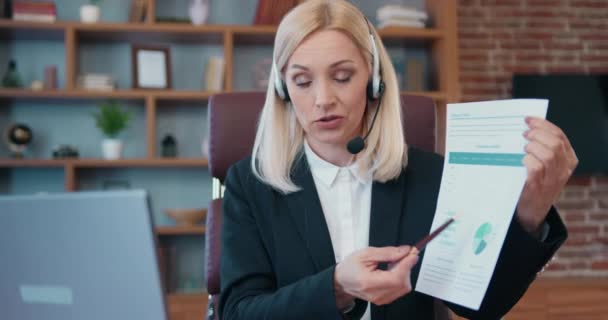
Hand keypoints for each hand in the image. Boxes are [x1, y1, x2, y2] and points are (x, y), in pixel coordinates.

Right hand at [334, 246, 418, 306]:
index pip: (396, 277)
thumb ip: (387, 252)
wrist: (342, 279)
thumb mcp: (366, 253)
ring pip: (404, 287)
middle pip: (403, 283)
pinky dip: (400, 279)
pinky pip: (400, 290)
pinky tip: (392, 271)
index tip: (413, 253)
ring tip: (393, 263)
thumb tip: (405, 251)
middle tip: (401, 255)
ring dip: (403, 272)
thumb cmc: (350, 267)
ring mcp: (381, 299)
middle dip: (406, 267)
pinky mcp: (384, 300)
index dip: (407, 264)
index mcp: (369, 282)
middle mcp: (376, 294)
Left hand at [517, 117, 577, 232]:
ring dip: (532, 146)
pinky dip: (527, 160)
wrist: (531, 211)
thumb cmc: (536, 182)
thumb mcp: (547, 166)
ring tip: (523, 147)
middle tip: (524, 134)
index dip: (544, 125)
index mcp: (568, 161)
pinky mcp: (537, 188)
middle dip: (538, 134)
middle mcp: (563, 170)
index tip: (529, 119)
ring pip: (547, 155)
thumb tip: (527, 126)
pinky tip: (521, 160)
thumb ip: (543, 148)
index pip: (560, 136)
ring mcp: (551, 180)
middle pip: (555, 144)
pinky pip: (535, 168)